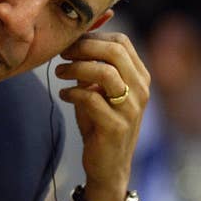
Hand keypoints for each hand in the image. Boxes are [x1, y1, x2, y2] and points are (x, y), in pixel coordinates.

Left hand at [56, 32, 149, 200]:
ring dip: (76, 68)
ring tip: (59, 72)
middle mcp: (141, 89)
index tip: (71, 43)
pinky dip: (72, 92)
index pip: (122, 42)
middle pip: (115, 51)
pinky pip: (91, 98)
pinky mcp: (116, 126)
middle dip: (83, 47)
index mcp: (140, 76)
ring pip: (105, 72)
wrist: (108, 165)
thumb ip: (92, 63)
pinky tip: (63, 95)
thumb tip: (76, 35)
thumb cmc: (100, 121)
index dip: (93, 36)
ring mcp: (131, 108)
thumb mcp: (98, 88)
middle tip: (62, 53)